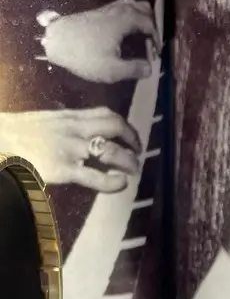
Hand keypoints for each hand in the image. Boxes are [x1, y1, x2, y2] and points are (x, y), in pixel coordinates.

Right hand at [0, 108, 140, 190]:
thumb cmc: (20, 133)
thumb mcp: (48, 122)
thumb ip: (68, 127)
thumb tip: (86, 136)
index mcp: (70, 117)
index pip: (106, 114)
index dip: (125, 126)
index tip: (131, 137)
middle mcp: (74, 129)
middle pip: (115, 127)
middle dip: (133, 140)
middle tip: (138, 153)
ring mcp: (70, 148)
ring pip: (111, 150)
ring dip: (129, 161)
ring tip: (134, 170)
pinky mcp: (64, 169)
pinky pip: (97, 177)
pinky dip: (114, 182)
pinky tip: (121, 183)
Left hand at [41, 0, 160, 83]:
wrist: (56, 41)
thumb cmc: (85, 57)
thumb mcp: (112, 70)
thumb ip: (134, 69)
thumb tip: (150, 69)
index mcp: (124, 21)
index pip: (149, 23)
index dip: (156, 39)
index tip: (156, 54)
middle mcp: (117, 10)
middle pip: (142, 8)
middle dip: (151, 24)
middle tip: (151, 42)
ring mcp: (106, 9)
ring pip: (131, 5)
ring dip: (140, 18)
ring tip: (140, 36)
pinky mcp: (98, 12)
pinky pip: (120, 8)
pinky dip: (129, 17)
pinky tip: (124, 33)